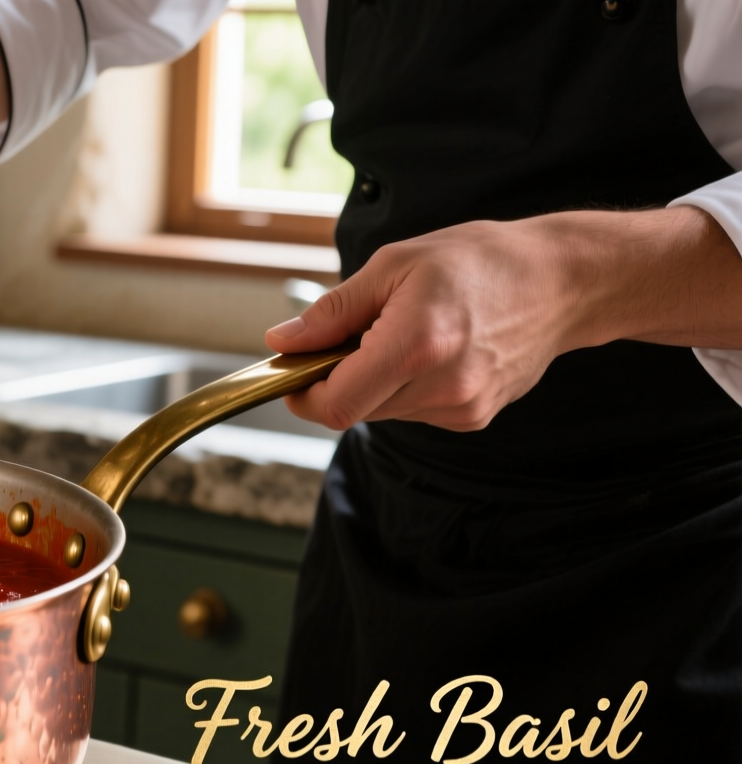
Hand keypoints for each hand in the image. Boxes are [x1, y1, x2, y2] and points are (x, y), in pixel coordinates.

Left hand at [264, 207, 741, 430]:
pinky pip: (413, 411)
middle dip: (337, 379)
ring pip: (382, 412)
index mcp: (416, 345)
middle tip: (353, 335)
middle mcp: (441, 387)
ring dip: (372, 382)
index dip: (302, 393)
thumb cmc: (481, 261)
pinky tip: (432, 350)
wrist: (564, 282)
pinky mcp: (473, 417)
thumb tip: (283, 341)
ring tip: (402, 334)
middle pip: (353, 410)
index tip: (294, 370)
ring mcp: (461, 408)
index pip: (334, 405)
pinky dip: (404, 387)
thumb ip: (334, 311)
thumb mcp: (395, 264)